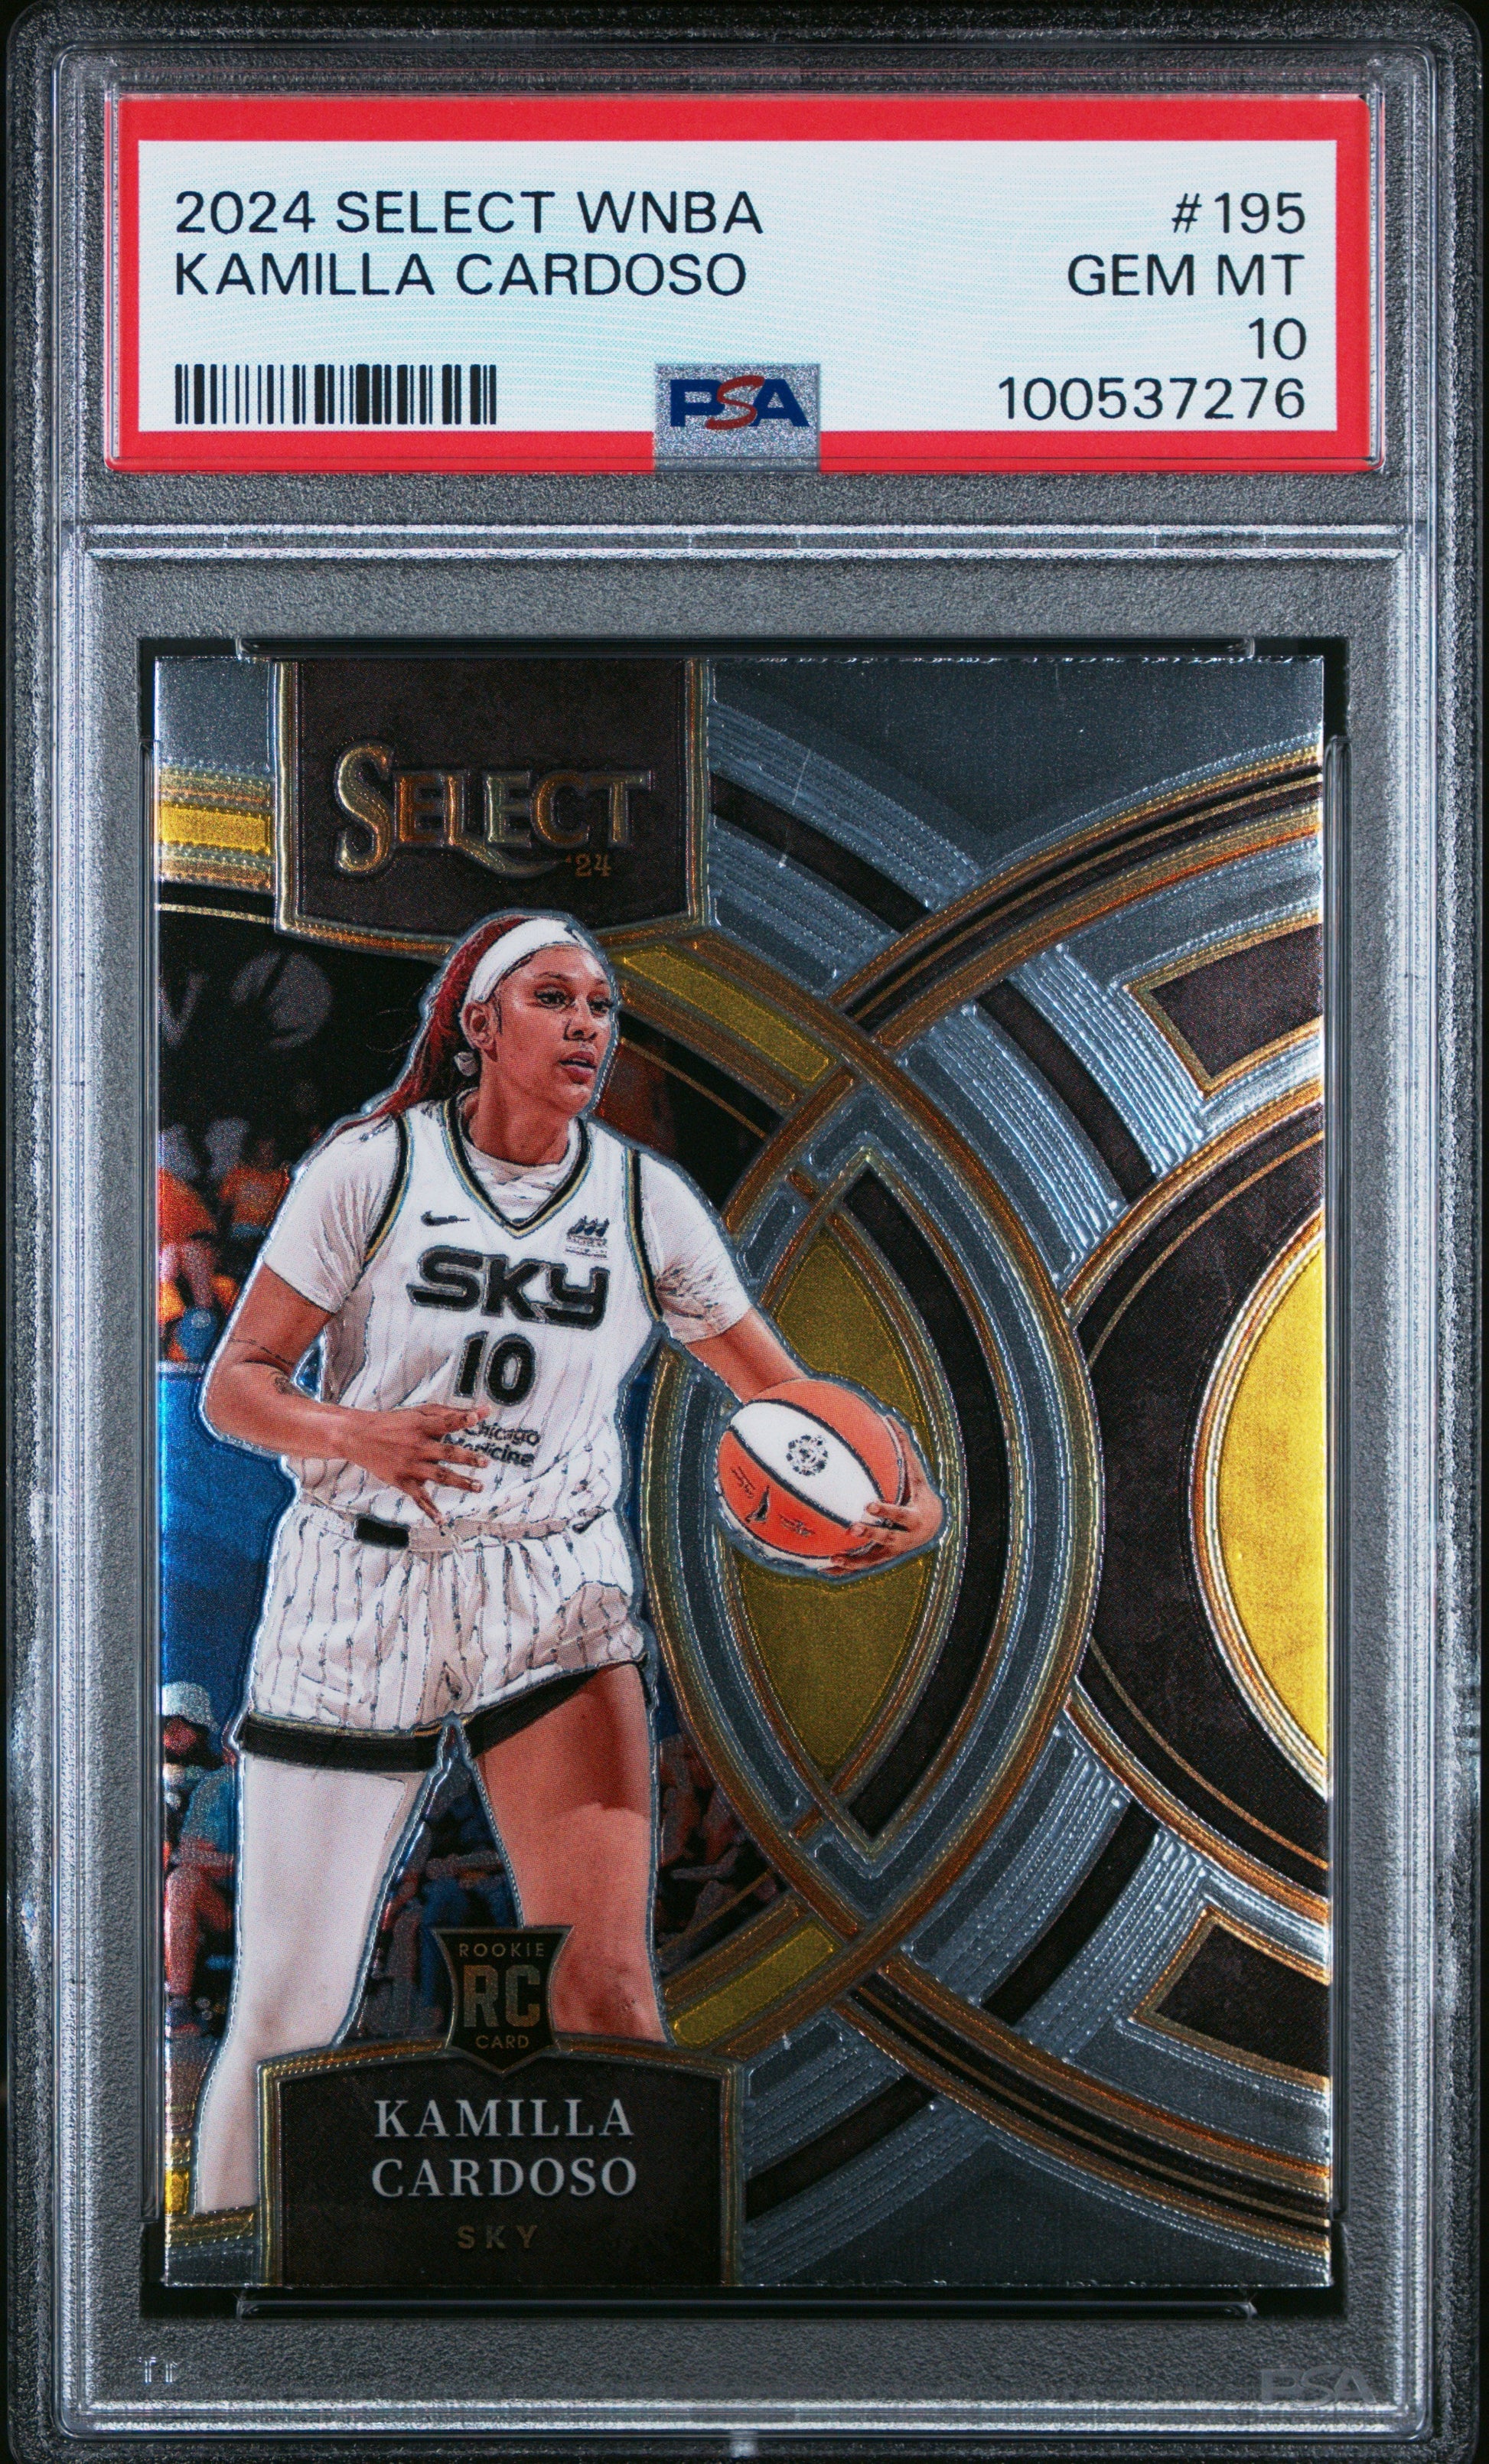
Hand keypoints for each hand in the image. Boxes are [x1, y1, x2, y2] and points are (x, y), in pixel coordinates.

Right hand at [335, 1403, 487, 1522]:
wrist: (359, 1437)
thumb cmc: (396, 1423)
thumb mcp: (420, 1412)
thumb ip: (451, 1412)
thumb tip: (483, 1411)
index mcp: (422, 1426)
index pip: (445, 1421)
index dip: (461, 1419)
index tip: (475, 1417)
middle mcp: (418, 1446)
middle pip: (447, 1452)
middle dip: (467, 1457)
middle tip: (484, 1461)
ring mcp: (410, 1465)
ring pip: (439, 1475)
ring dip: (460, 1482)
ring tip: (478, 1486)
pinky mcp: (402, 1481)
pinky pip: (419, 1498)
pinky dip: (429, 1510)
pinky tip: (441, 1519)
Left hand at [829, 1420, 944, 1573]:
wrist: (933, 1525)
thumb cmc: (919, 1492)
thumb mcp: (916, 1472)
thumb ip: (903, 1448)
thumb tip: (888, 1416)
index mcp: (915, 1517)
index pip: (901, 1515)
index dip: (887, 1511)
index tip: (869, 1505)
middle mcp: (906, 1538)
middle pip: (887, 1538)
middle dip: (870, 1533)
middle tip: (850, 1527)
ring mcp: (893, 1551)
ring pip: (873, 1558)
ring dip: (854, 1560)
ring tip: (833, 1556)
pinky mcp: (882, 1558)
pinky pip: (862, 1565)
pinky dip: (845, 1568)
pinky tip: (823, 1568)